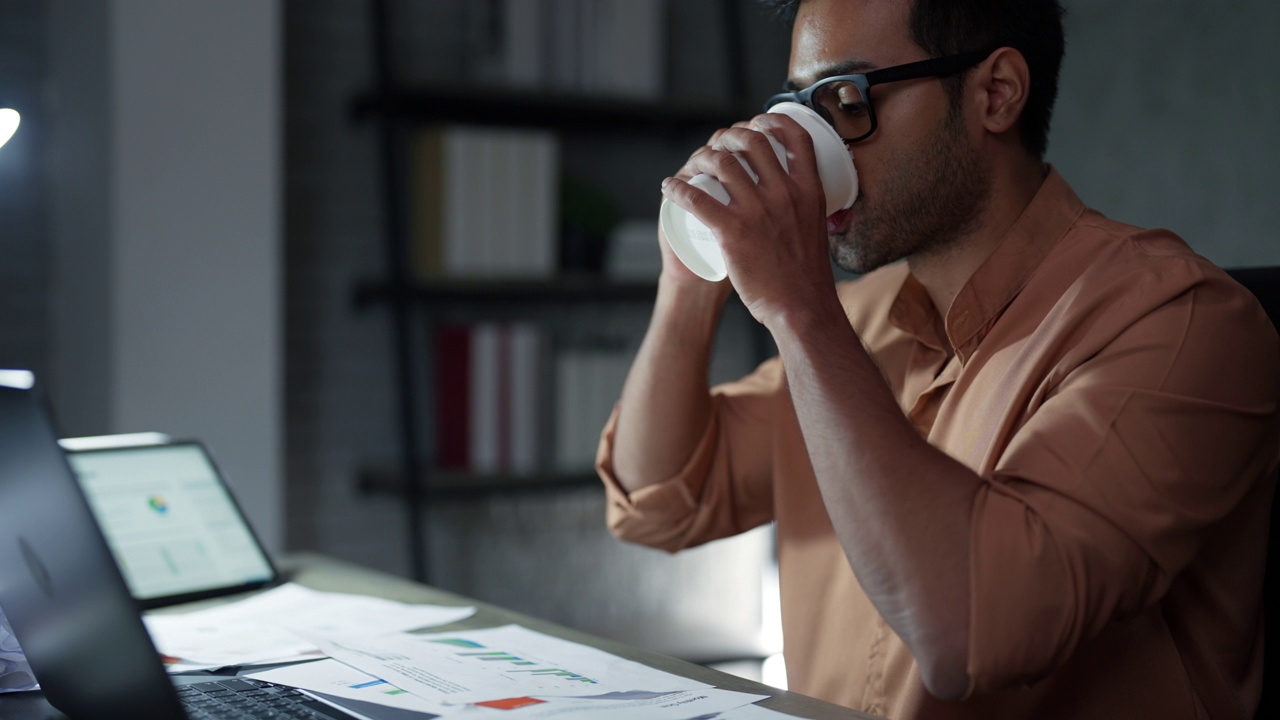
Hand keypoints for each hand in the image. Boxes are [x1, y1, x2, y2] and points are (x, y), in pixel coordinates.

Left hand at [659, 113, 836, 328]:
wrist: (802, 308)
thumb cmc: (808, 276)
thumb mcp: (816, 229)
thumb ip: (805, 211)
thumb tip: (800, 201)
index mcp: (809, 190)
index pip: (797, 137)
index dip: (775, 121)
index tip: (759, 121)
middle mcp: (785, 193)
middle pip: (753, 142)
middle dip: (731, 133)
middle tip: (720, 142)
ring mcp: (758, 211)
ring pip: (722, 163)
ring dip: (701, 156)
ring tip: (693, 164)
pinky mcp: (733, 231)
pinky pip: (697, 199)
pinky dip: (678, 189)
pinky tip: (669, 188)